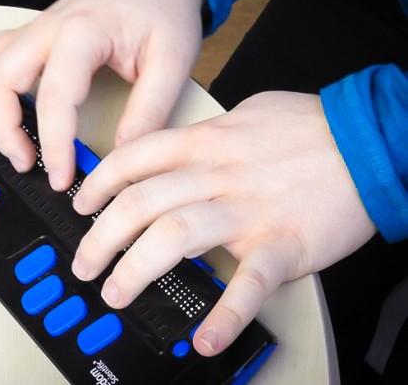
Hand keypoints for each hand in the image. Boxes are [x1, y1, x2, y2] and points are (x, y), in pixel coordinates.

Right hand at [0, 0, 203, 190]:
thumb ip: (149, 110)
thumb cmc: (162, 9)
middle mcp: (47, 27)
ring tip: (10, 145)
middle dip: (3, 131)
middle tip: (27, 163)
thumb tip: (122, 156)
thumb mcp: (173, 60)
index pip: (54, 96)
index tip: (61, 175)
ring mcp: (32, 29)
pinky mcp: (28, 35)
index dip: (54, 144)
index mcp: (83, 31)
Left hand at [70, 91, 375, 355]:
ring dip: (135, 269)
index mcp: (205, 143)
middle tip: (84, 263)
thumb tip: (174, 147)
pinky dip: (225, 314)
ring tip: (115, 291)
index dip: (98, 184)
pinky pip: (248, 283)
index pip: (133, 159)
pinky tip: (203, 338)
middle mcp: (217, 175)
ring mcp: (248, 210)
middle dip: (101, 237)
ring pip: (174, 236)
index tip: (81, 204)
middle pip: (140, 203)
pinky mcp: (283, 243)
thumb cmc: (310, 128)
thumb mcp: (245, 115)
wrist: (371, 140)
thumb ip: (204, 135)